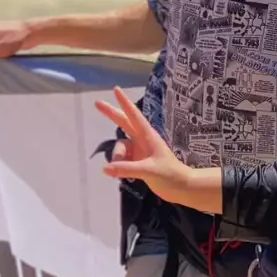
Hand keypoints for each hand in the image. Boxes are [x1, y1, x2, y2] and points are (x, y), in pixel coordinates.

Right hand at [95, 86, 190, 203]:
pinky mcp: (136, 161)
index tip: (116, 89)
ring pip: (119, 149)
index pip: (133, 116)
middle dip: (110, 113)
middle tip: (96, 103)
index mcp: (148, 136)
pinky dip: (118, 167)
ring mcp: (138, 150)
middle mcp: (141, 140)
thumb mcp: (149, 170)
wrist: (180, 187)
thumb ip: (127, 169)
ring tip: (124, 172)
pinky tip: (126, 176)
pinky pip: (120, 160)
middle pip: (123, 123)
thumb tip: (106, 168)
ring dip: (117, 159)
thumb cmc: (170, 175)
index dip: (124, 102)